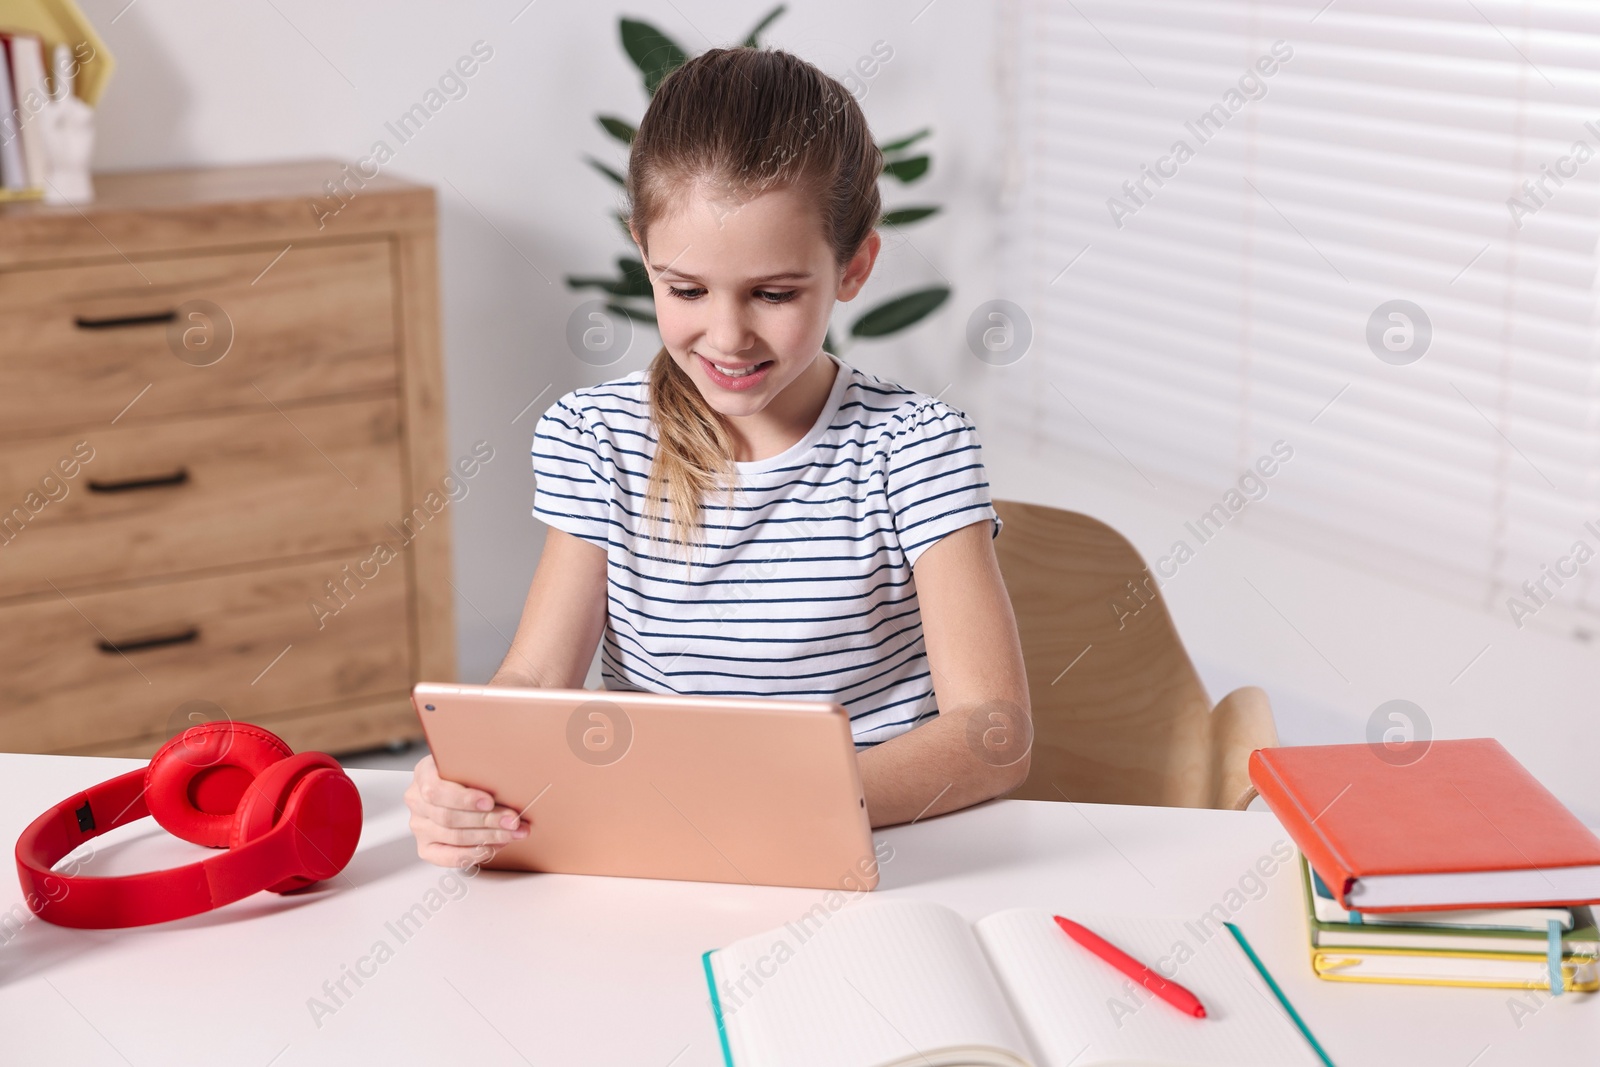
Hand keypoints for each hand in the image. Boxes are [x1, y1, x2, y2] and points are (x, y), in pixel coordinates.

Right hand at [403, 753, 528, 867]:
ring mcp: (420, 826)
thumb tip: (506, 780)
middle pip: (449, 818)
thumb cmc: (468, 771)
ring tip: (512, 833)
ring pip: (453, 837)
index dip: (464, 799)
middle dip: (486, 820)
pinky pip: (448, 857)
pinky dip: (474, 854)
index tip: (489, 801)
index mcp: (423, 774)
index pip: (436, 791)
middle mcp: (417, 801)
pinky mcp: (426, 847)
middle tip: (513, 821)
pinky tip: (494, 847)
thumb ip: (479, 768)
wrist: (461, 784)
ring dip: (488, 837)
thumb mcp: (470, 760)